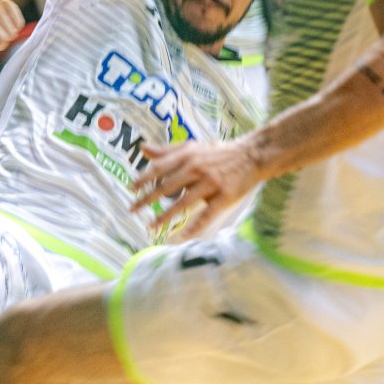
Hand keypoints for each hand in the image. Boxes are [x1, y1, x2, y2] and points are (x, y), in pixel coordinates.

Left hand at [130, 137, 265, 234]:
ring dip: (165, 216)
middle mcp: (196, 168)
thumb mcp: (192, 147)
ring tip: (151, 226)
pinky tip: (182, 236)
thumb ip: (167, 151)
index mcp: (187, 155)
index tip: (131, 189)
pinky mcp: (223, 197)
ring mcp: (210, 183)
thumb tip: (142, 148)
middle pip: (166, 187)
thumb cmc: (218, 153)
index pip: (159, 168)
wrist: (252, 155)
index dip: (144, 179)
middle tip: (132, 210)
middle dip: (147, 199)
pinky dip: (194, 227)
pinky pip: (206, 215)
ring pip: (183, 203)